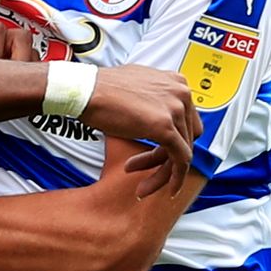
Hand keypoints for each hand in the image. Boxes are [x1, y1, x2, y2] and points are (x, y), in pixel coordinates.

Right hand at [80, 65, 200, 197]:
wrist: (83, 91)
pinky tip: (162, 189)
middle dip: (167, 157)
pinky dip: (174, 178)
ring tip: (144, 185)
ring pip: (183, 152)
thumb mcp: (137, 87)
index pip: (187, 120)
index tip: (158, 153)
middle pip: (187, 137)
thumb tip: (158, 113)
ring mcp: (175, 109)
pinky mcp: (165, 128)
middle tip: (145, 167)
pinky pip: (180, 160)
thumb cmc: (100, 90)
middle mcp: (181, 93)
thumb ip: (155, 98)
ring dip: (164, 172)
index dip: (173, 141)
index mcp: (176, 81)